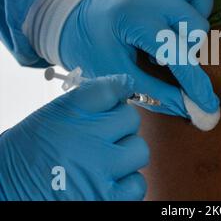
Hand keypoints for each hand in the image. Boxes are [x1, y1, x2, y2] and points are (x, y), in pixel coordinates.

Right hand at [0, 75, 147, 200]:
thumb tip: (122, 90)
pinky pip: (137, 183)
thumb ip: (85, 104)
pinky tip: (107, 183)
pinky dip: (126, 184)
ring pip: (139, 150)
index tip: (122, 90)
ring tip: (105, 162)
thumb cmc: (28, 155)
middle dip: (120, 125)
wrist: (4, 194)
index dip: (119, 88)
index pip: (110, 89)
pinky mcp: (107, 200)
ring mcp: (100, 173)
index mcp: (68, 116)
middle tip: (105, 135)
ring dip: (126, 155)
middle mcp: (87, 141)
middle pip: (130, 118)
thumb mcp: (49, 118)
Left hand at [60, 0, 218, 116]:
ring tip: (178, 29)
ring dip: (198, 13)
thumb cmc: (91, 47)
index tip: (208, 106)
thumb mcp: (117, 74)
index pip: (178, 55)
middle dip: (190, 49)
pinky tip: (185, 3)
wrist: (73, 16)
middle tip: (168, 56)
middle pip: (196, 23)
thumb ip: (156, 92)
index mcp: (135, 20)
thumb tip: (189, 109)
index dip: (196, 85)